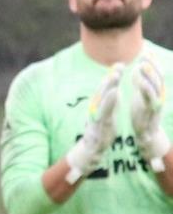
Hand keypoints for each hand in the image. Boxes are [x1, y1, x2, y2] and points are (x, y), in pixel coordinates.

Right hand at [65, 63, 123, 179]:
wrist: (93, 148)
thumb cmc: (101, 129)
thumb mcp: (108, 113)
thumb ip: (110, 101)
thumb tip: (114, 88)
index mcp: (99, 104)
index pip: (106, 87)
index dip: (112, 76)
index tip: (120, 65)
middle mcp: (95, 107)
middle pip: (103, 89)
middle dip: (110, 77)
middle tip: (118, 66)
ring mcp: (95, 114)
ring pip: (101, 97)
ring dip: (107, 86)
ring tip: (115, 76)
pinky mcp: (98, 123)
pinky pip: (103, 110)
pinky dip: (108, 100)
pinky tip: (114, 93)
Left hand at [130, 57, 170, 166]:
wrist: (145, 133)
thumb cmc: (142, 112)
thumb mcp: (141, 94)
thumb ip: (140, 82)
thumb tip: (137, 67)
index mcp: (156, 89)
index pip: (156, 72)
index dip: (152, 61)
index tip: (146, 49)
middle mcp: (159, 94)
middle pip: (158, 76)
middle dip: (153, 63)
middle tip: (145, 53)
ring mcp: (157, 102)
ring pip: (156, 85)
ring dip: (150, 74)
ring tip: (142, 63)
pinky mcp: (151, 110)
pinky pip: (150, 97)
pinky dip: (145, 87)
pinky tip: (138, 80)